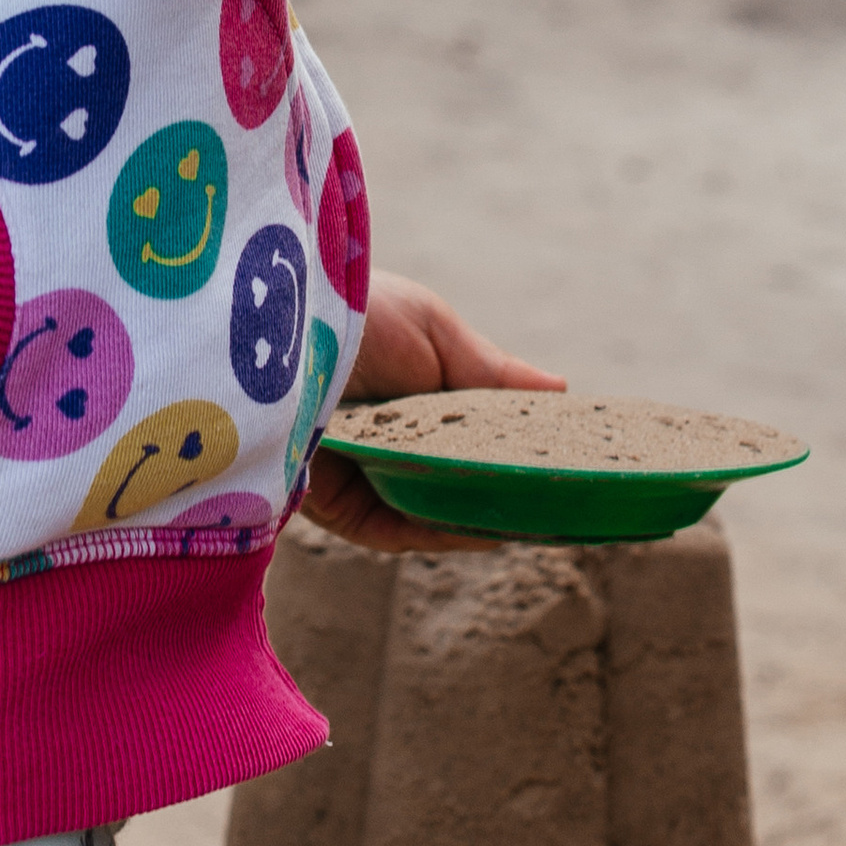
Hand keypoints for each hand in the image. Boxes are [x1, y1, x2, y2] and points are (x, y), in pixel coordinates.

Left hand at [298, 267, 563, 555]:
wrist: (285, 328)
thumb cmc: (357, 311)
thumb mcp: (433, 331)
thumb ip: (491, 372)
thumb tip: (560, 392)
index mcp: (405, 392)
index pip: (465, 431)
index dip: (509, 446)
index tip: (560, 456)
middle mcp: (383, 438)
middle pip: (450, 476)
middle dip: (498, 488)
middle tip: (558, 498)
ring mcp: (362, 473)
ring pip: (429, 509)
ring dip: (479, 515)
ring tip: (536, 518)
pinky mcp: (337, 506)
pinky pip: (398, 531)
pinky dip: (442, 533)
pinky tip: (488, 531)